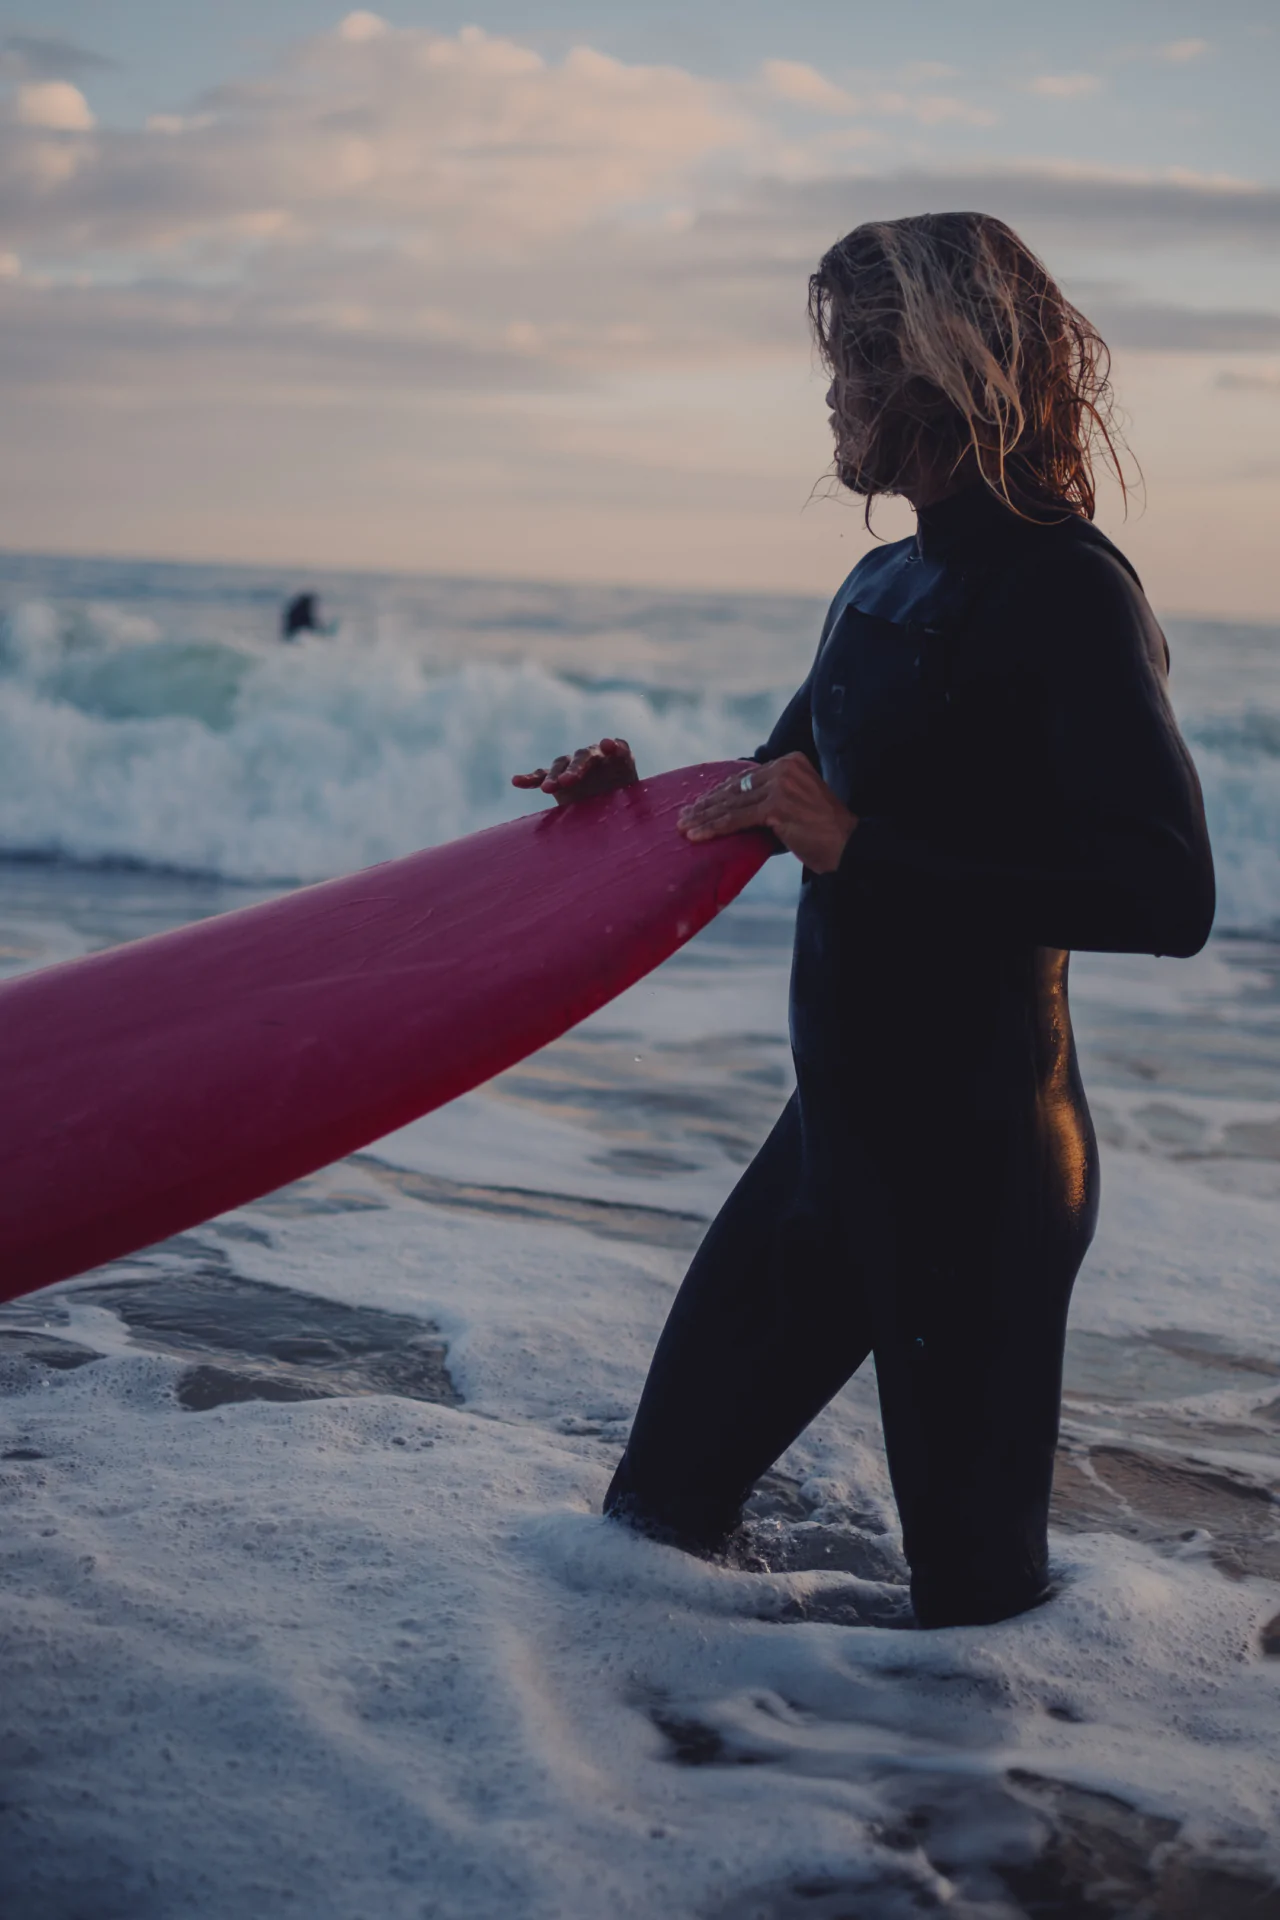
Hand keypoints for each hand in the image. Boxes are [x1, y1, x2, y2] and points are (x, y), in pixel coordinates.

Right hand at [512, 737, 638, 806]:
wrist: (611, 817)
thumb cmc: (629, 810)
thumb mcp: (637, 806)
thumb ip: (639, 803)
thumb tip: (640, 810)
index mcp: (618, 759)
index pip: (616, 748)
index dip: (612, 747)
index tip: (607, 746)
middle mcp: (594, 758)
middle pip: (582, 756)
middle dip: (575, 768)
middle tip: (568, 781)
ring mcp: (573, 768)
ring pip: (560, 765)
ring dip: (554, 775)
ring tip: (548, 789)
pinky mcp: (557, 781)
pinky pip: (542, 777)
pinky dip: (530, 778)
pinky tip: (516, 781)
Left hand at [678, 753, 856, 873]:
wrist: (850, 846)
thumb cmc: (824, 834)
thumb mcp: (797, 805)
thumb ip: (771, 800)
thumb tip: (735, 811)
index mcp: (791, 762)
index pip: (745, 778)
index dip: (719, 793)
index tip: (699, 805)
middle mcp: (785, 768)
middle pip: (736, 788)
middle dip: (706, 804)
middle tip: (683, 816)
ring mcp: (781, 785)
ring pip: (732, 803)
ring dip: (704, 817)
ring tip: (684, 827)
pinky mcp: (776, 806)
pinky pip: (737, 818)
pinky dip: (714, 827)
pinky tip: (697, 835)